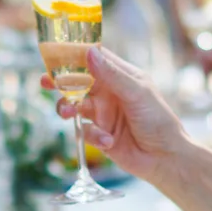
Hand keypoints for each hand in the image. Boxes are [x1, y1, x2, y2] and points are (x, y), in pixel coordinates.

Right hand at [58, 46, 194, 181]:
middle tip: (46, 81)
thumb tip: (89, 53)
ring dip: (68, 108)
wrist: (165, 157)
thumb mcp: (137, 93)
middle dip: (61, 82)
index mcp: (121, 76)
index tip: (56, 53)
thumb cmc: (158, 120)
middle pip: (77, 82)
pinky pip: (84, 131)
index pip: (94, 58)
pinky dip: (93, 136)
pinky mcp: (100, 134)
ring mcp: (103, 114)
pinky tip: (108, 141)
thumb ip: (112, 75)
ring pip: (75, 105)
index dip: (74, 54)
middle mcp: (109, 92)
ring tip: (69, 113)